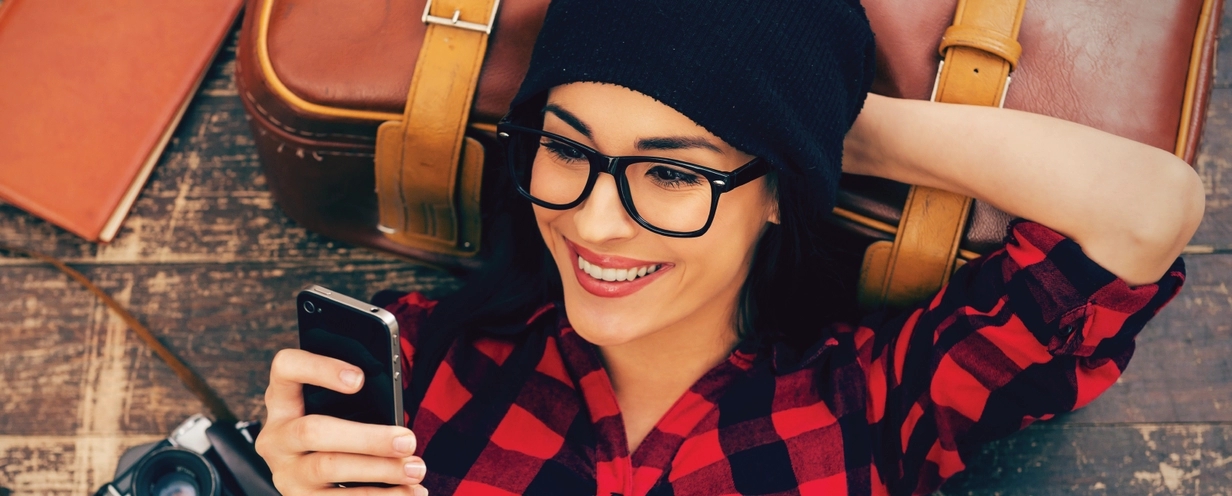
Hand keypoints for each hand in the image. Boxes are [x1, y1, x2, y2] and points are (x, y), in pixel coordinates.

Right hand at [255, 349, 428, 494]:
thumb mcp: (333, 410)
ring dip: (380, 470)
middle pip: (313, 430)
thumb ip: (355, 401)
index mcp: (283, 400)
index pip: (287, 368)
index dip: (320, 369)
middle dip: (367, 437)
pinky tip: (411, 491)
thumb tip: (397, 407)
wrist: (311, 478)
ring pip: (328, 468)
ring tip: (416, 469)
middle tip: (408, 441)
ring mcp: (286, 472)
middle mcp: (276, 437)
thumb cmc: (334, 431)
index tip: (360, 379)